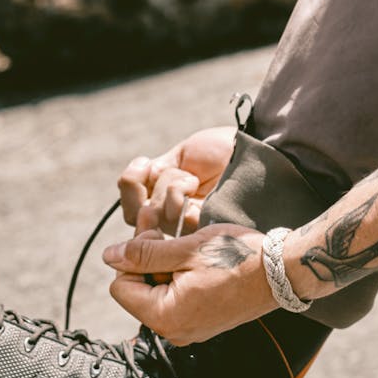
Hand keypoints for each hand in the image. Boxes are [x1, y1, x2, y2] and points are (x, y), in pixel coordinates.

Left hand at [104, 225, 274, 344]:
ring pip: (156, 290)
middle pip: (137, 289)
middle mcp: (174, 330)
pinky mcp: (202, 320)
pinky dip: (179, 274)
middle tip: (170, 235)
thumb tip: (108, 257)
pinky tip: (195, 258)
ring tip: (185, 244)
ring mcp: (190, 328)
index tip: (158, 239)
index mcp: (165, 317)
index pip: (119, 286)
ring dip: (164, 263)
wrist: (280, 271)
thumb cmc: (236, 257)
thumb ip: (143, 253)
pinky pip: (176, 296)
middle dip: (147, 259)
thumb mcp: (184, 248)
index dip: (132, 258)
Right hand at [117, 126, 237, 234]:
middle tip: (153, 172)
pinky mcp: (199, 229)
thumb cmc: (218, 151)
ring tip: (188, 176)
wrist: (247, 148)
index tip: (144, 163)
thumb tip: (131, 180)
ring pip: (153, 215)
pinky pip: (172, 217)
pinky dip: (175, 194)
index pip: (132, 206)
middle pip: (136, 216)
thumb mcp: (180, 157)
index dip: (130, 186)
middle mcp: (172, 217)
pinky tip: (191, 181)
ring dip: (165, 188)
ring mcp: (185, 226)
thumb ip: (155, 173)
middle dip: (141, 191)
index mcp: (164, 199)